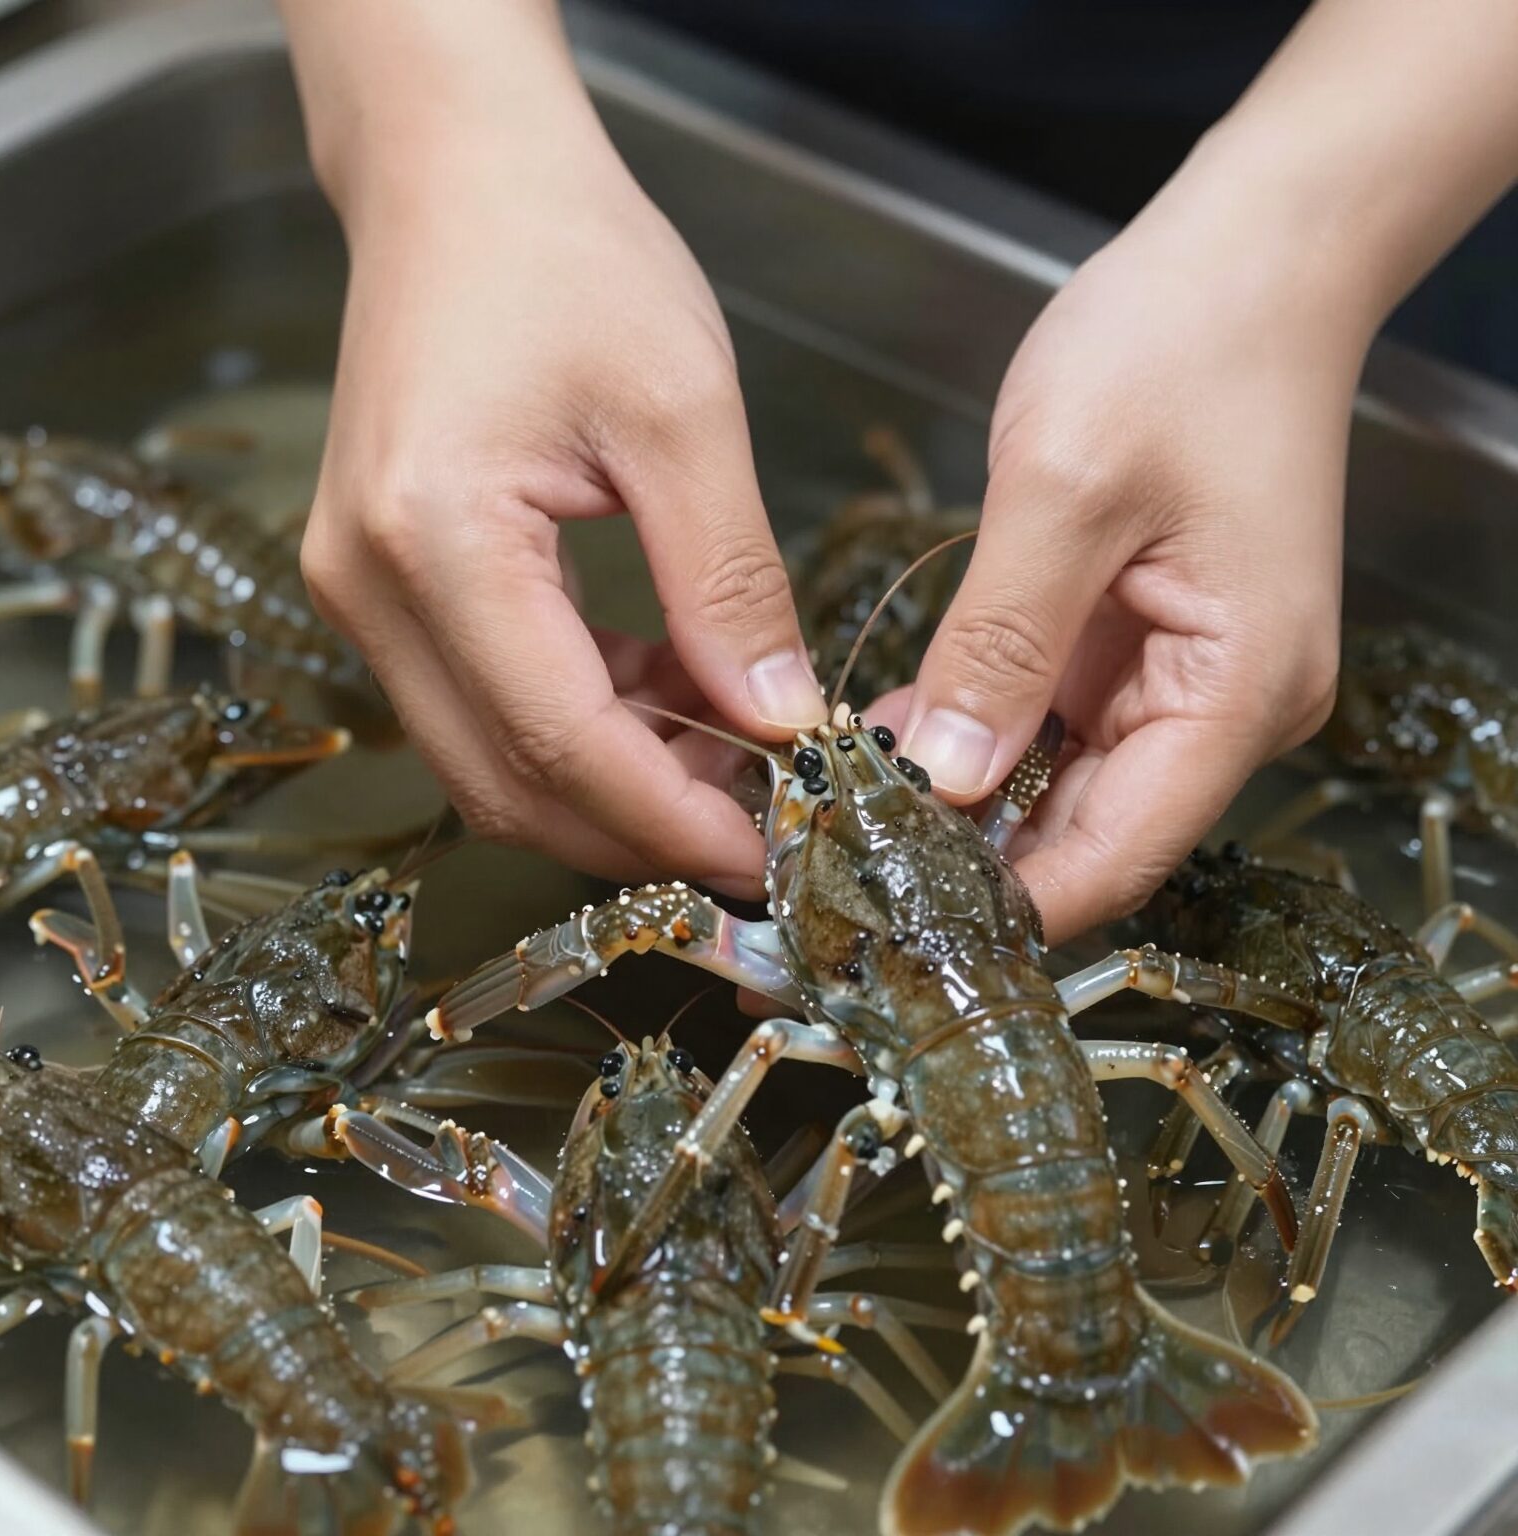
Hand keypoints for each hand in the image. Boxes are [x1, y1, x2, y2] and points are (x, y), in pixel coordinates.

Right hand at [290, 4, 823, 894]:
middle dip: (641, 828)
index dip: (673, 821)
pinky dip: (582, 725)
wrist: (460, 179)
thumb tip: (780, 721)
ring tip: (732, 754)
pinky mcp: (384, 586)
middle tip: (759, 826)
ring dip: (615, 781)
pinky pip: (484, 702)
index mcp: (436, 543)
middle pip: (509, 782)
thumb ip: (729, 583)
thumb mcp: (683, 413)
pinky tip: (669, 693)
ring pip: (492, 759)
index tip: (770, 855)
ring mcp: (363, 593)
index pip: (561, 745)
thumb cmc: (567, 260)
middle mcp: (370, 590)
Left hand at [893, 174, 1368, 942]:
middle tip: (846, 881)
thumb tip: (948, 779)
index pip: (1120, 853)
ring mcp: (1186, 678)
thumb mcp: (1067, 491)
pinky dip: (980, 742)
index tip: (896, 925)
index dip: (1008, 904)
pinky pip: (1054, 725)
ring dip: (967, 809)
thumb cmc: (1180, 348)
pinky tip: (896, 748)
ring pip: (1065, 787)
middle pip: (1092, 835)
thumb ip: (1002, 643)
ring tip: (851, 824)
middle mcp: (1227, 706)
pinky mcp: (1141, 644)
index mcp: (1239, 688)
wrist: (1250, 260)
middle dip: (973, 865)